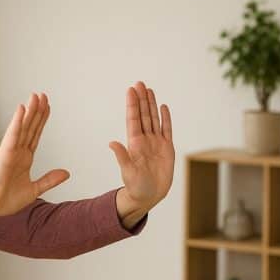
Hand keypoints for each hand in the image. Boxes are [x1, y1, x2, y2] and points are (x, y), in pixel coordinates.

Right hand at [0, 93, 68, 230]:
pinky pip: (12, 135)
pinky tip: (22, 109)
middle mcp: (18, 151)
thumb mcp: (34, 190)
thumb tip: (66, 173)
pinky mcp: (4, 154)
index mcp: (24, 158)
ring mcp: (10, 151)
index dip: (42, 120)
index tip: (48, 106)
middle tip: (43, 94)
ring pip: (22, 127)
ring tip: (35, 96)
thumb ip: (49, 180)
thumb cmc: (6, 200)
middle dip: (37, 111)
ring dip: (29, 111)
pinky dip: (17, 122)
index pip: (35, 134)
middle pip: (30, 127)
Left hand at [110, 81, 174, 224]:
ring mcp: (156, 143)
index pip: (133, 120)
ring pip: (154, 119)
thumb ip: (122, 156)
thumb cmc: (136, 186)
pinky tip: (163, 107)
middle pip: (143, 115)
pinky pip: (167, 130)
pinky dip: (165, 119)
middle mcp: (145, 140)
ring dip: (151, 105)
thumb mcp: (127, 171)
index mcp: (134, 144)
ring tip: (149, 90)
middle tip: (139, 83)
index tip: (131, 90)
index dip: (133, 105)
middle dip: (142, 99)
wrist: (148, 196)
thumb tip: (112, 143)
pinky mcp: (167, 149)